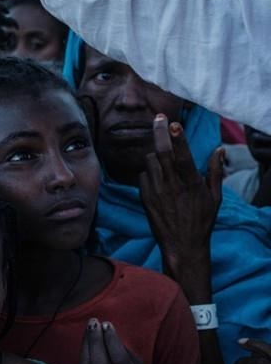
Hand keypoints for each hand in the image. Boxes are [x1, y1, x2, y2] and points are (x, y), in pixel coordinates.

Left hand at [80, 319, 157, 363]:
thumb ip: (130, 359)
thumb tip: (109, 335)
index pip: (120, 363)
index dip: (112, 341)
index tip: (107, 325)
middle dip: (95, 341)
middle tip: (94, 322)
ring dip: (86, 345)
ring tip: (89, 328)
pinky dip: (84, 354)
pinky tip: (87, 342)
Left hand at [138, 115, 223, 300]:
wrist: (182, 245)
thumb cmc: (201, 221)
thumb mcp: (214, 197)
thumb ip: (215, 172)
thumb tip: (219, 150)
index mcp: (191, 184)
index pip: (182, 156)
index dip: (177, 138)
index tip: (174, 123)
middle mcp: (171, 186)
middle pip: (161, 153)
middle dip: (159, 132)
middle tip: (159, 118)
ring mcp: (155, 192)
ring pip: (149, 162)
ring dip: (156, 155)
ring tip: (164, 161)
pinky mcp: (144, 198)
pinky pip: (143, 176)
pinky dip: (149, 172)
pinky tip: (158, 178)